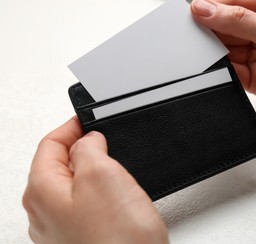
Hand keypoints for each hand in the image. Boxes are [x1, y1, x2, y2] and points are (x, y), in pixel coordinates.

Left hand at [22, 117, 167, 243]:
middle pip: (56, 165)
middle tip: (103, 139)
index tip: (88, 119)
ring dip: (89, 170)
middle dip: (80, 147)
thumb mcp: (101, 174)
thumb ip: (88, 148)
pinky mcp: (82, 239)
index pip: (49, 144)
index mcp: (42, 191)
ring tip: (111, 163)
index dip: (71, 127)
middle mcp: (45, 213)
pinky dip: (97, 192)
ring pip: (71, 185)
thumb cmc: (117, 240)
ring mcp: (61, 229)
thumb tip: (87, 140)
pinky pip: (83, 205)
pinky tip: (114, 194)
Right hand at [191, 0, 255, 159]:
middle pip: (229, 27)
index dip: (213, 8)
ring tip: (202, 58)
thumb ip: (242, 23)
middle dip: (211, 33)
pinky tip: (216, 73)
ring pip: (228, 51)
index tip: (191, 16)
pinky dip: (222, 74)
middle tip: (192, 40)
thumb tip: (207, 10)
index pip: (237, 3)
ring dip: (216, 55)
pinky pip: (232, 73)